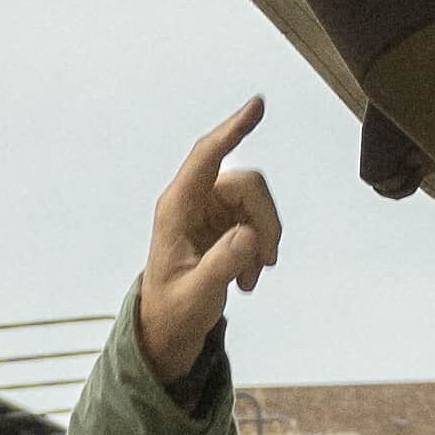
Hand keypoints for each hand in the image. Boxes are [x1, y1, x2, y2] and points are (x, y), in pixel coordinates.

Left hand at [133, 103, 279, 375]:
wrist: (167, 329)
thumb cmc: (172, 311)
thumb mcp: (196, 296)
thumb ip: (221, 266)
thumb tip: (247, 236)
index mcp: (176, 208)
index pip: (207, 156)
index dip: (233, 128)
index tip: (257, 105)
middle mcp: (193, 201)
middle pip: (248, 185)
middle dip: (266, 221)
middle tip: (266, 262)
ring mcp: (210, 210)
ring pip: (258, 204)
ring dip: (265, 240)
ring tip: (252, 277)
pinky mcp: (223, 223)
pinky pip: (257, 222)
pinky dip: (260, 250)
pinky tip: (247, 277)